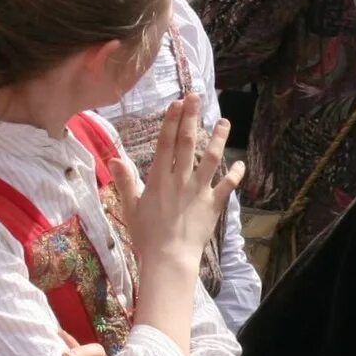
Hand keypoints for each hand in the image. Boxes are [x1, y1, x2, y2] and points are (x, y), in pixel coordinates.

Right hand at [119, 97, 243, 270]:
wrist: (169, 258)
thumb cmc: (146, 235)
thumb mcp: (130, 207)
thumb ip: (125, 181)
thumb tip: (114, 158)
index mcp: (158, 179)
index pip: (165, 143)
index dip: (172, 121)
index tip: (177, 103)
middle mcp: (180, 179)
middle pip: (187, 142)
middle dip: (192, 118)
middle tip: (197, 97)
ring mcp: (198, 191)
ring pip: (211, 158)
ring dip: (218, 138)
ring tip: (224, 122)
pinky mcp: (213, 205)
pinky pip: (227, 186)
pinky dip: (235, 174)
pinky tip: (240, 164)